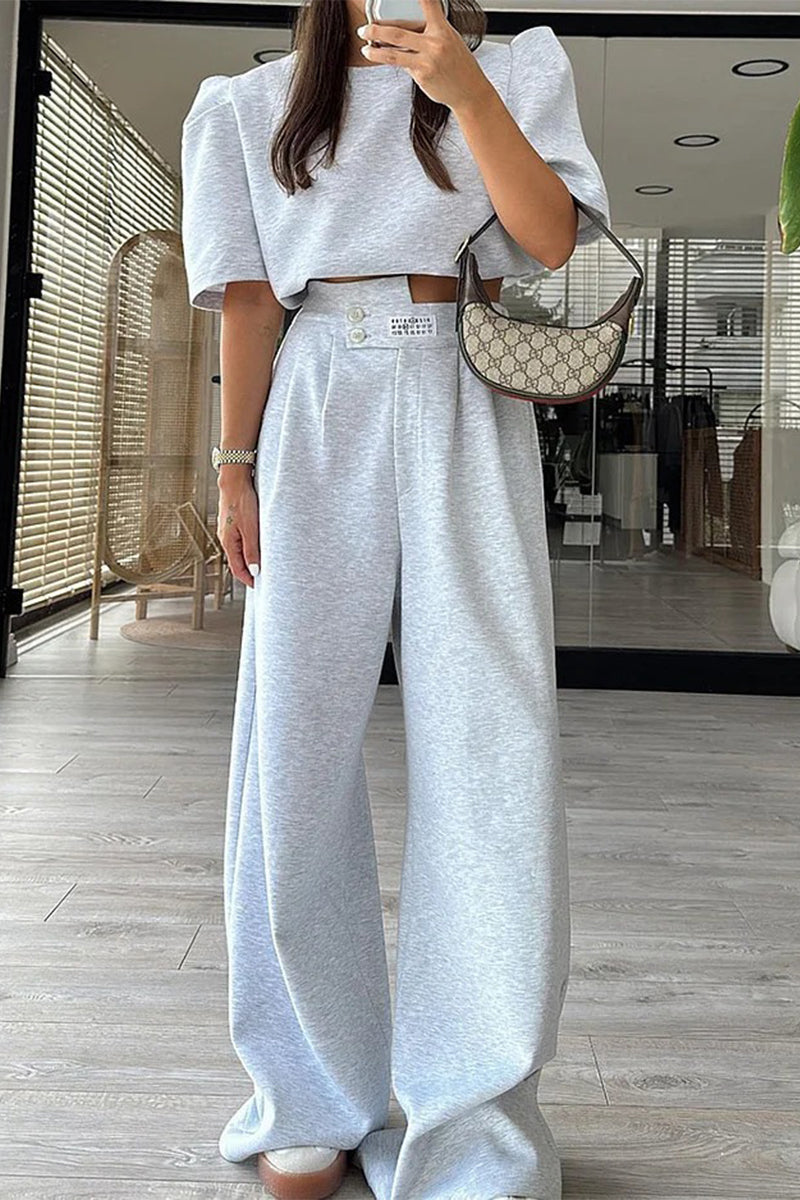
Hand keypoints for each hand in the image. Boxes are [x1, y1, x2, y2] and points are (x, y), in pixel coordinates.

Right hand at [217, 473, 259, 587]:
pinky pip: (240, 542)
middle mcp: (226, 539)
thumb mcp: (249, 529)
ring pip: (239, 552)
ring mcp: (228, 531)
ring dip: (249, 560)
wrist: (235, 481)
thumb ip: (251, 551)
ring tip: (262, 565)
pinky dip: (248, 549)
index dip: (248, 580)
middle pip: (237, 562)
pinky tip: (256, 548)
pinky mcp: (233, 524)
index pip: (237, 569)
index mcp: (228, 542)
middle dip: (248, 572)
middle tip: (262, 579)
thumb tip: (254, 571)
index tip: (258, 586)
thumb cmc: (241, 502)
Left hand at [356, 0, 485, 109]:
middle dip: (375, 31)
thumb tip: (406, 25)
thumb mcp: (450, 39)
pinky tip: (385, 58)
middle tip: (364, 29)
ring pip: (393, 55)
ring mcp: (427, 62)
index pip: (428, 4)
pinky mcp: (422, 77)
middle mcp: (434, 44)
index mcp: (443, 29)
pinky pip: (403, 66)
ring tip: (365, 49)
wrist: (469, 91)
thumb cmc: (459, 64)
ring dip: (375, 52)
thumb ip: (430, 30)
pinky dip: (393, 61)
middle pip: (397, 34)